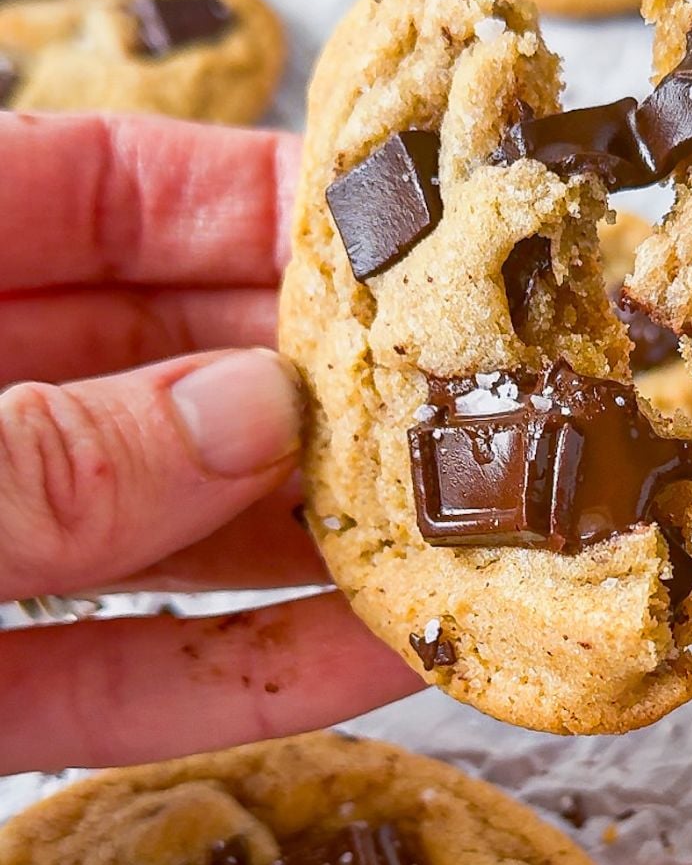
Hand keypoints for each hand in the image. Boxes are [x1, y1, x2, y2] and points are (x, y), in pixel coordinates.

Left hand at [0, 113, 419, 773]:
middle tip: (475, 396)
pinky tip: (376, 659)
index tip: (399, 224)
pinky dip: (243, 674)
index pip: (94, 190)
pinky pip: (120, 674)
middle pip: (166, 361)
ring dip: (321, 540)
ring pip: (171, 528)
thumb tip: (252, 414)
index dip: (249, 192)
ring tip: (473, 534)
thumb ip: (40, 454)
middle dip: (321, 383)